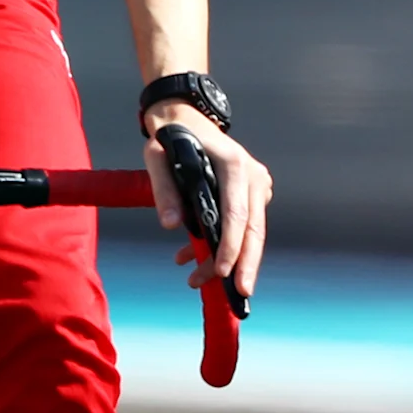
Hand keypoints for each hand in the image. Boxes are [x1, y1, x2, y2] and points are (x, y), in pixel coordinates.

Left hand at [141, 102, 271, 302]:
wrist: (185, 116)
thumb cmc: (170, 137)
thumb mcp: (156, 159)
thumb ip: (164, 191)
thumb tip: (171, 227)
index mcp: (234, 165)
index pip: (237, 215)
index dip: (231, 248)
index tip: (221, 273)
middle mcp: (252, 175)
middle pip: (254, 229)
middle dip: (245, 265)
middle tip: (240, 296)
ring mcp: (256, 183)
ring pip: (249, 231)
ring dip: (226, 259)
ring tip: (196, 279)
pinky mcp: (251, 191)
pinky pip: (241, 224)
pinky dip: (219, 243)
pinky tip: (191, 255)